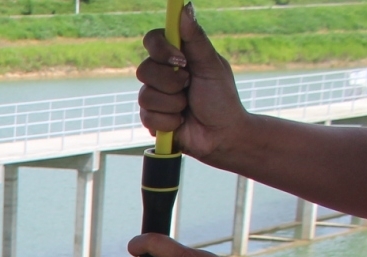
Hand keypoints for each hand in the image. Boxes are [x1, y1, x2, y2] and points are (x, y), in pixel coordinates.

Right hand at [137, 3, 247, 162]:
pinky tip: (180, 121)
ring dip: (172, 103)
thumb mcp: (211, 65)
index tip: (179, 59)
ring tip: (187, 107)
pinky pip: (147, 116)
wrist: (221, 134)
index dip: (160, 49)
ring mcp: (154, 96)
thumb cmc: (221, 98)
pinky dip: (168, 120)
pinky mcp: (151, 118)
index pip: (152, 40)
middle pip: (144, 69)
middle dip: (171, 82)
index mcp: (176, 56)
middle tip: (189, 86)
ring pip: (145, 95)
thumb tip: (186, 8)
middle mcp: (162, 74)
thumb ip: (196, 39)